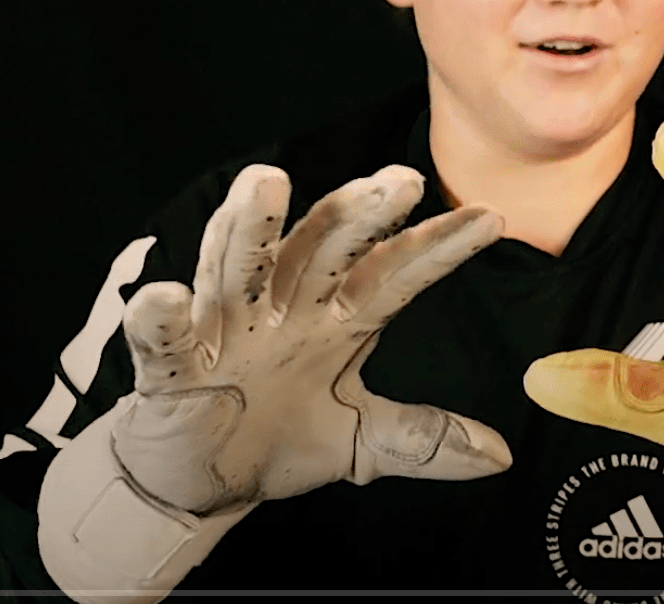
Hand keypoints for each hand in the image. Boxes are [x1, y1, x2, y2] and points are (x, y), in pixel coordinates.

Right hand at [114, 164, 509, 514]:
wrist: (198, 483)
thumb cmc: (279, 439)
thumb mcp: (360, 442)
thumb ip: (423, 440)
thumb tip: (501, 457)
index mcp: (335, 321)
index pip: (394, 275)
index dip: (438, 249)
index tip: (491, 221)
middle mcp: (283, 310)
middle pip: (323, 251)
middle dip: (357, 215)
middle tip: (398, 181)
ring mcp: (225, 332)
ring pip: (238, 269)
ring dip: (251, 228)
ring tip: (267, 183)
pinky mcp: (169, 369)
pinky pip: (165, 341)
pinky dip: (162, 318)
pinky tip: (166, 296)